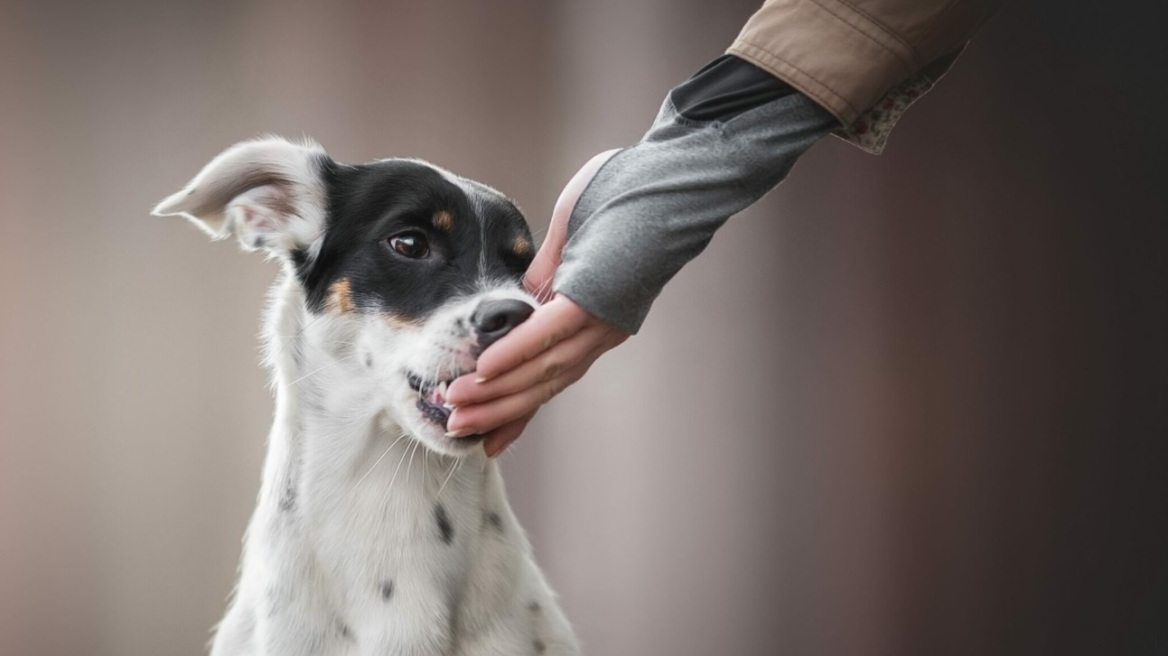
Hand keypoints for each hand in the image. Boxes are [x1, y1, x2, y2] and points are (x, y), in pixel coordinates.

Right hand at [445, 150, 627, 456]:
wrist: (669, 182)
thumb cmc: (624, 201)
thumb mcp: (571, 246)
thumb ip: (546, 277)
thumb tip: (518, 302)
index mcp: (595, 325)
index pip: (551, 377)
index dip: (518, 409)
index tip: (488, 437)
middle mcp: (600, 334)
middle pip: (544, 385)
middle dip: (497, 410)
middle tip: (457, 428)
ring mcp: (598, 320)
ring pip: (543, 369)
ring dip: (496, 391)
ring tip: (457, 407)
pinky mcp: (593, 300)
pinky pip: (548, 334)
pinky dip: (515, 353)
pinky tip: (485, 368)